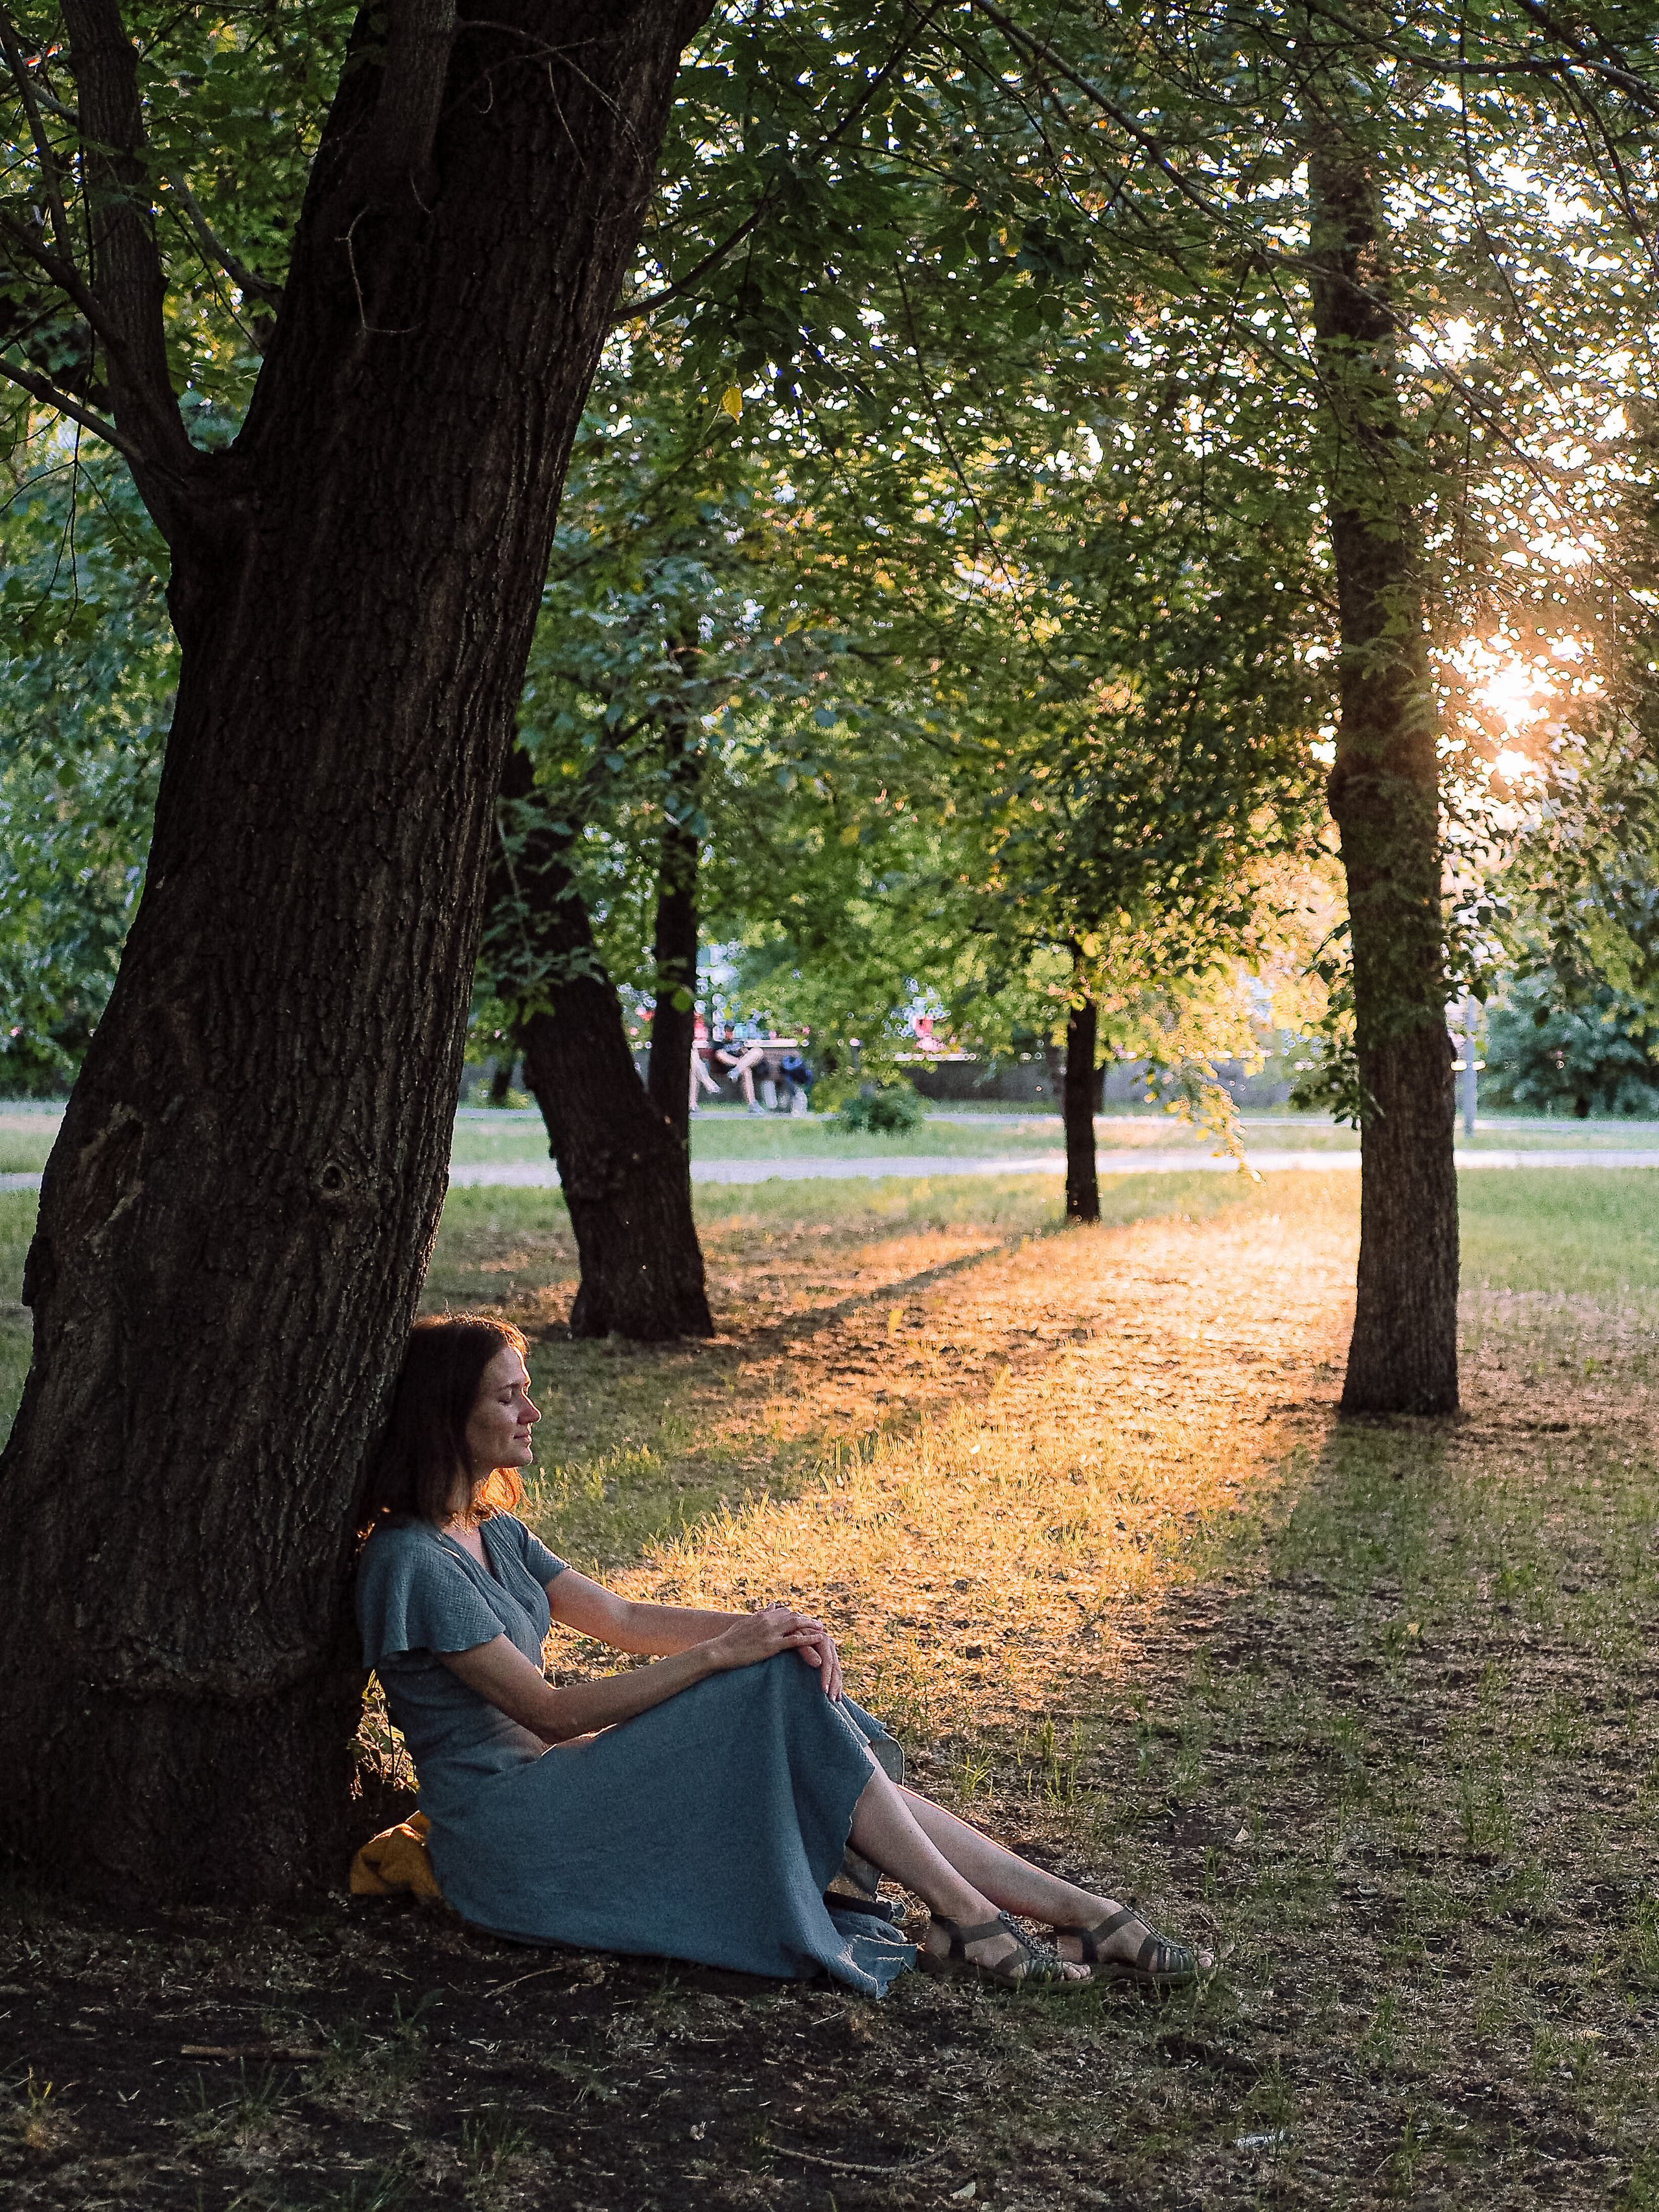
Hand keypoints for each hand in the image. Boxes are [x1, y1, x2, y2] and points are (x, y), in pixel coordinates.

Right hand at [706, 1604, 829, 1678]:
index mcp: (761, 1616)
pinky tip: (817, 1640)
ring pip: (796, 1625)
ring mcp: (770, 1632)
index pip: (783, 1612)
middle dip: (807, 1620)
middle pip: (793, 1616)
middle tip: (818, 1624)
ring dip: (811, 1626)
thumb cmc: (728, 1640)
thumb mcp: (744, 1624)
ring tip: (822, 1629)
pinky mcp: (771, 1645)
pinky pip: (794, 1641)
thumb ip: (758, 1616)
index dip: (796, 1616)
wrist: (719, 1651)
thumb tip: (769, 1606)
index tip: (805, 1620)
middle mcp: (767, 1621)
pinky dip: (808, 1639)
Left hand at [788, 1619, 843, 1701]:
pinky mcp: (828, 1656)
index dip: (826, 1676)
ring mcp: (830, 1651)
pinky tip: (837, 1694)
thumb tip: (818, 1663)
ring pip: (837, 1670)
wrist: (791, 1627)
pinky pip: (835, 1671)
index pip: (828, 1662)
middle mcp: (830, 1645)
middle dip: (834, 1684)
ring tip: (835, 1700)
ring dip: (837, 1685)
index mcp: (824, 1640)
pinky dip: (837, 1682)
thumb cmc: (790, 1633)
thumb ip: (806, 1650)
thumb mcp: (795, 1639)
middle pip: (835, 1668)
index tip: (824, 1691)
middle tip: (831, 1699)